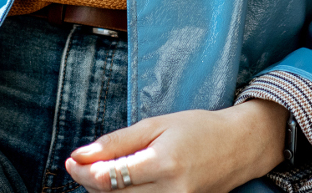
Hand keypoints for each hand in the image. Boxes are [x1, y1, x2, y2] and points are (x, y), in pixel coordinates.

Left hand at [65, 101, 287, 192]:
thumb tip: (81, 155)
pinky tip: (123, 185)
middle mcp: (171, 191)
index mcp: (164, 162)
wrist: (239, 147)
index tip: (72, 161)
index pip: (109, 177)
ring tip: (105, 173)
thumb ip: (117, 142)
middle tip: (83, 165)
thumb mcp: (157, 125)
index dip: (84, 172)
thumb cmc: (198, 129)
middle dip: (91, 183)